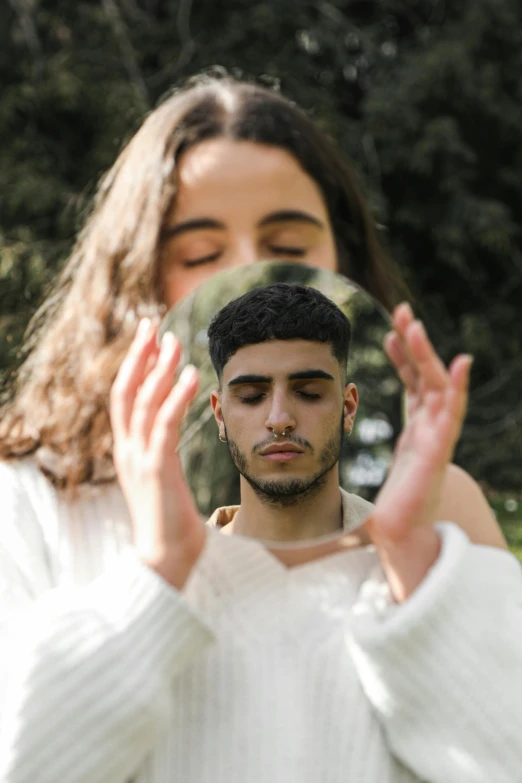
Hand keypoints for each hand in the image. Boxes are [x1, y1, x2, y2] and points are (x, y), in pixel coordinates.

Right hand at [110, 319, 204, 589]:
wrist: (165, 558)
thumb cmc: (171, 521)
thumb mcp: (162, 478)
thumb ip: (161, 452)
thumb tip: (168, 432)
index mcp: (128, 450)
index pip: (125, 398)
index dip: (134, 366)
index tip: (148, 339)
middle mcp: (127, 449)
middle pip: (126, 390)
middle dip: (138, 354)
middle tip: (152, 323)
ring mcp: (138, 458)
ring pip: (143, 401)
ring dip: (159, 368)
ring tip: (175, 340)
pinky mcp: (155, 469)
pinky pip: (165, 425)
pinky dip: (176, 397)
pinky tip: (191, 376)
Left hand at [366, 303, 472, 600]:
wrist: (398, 540)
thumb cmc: (388, 510)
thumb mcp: (383, 465)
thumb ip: (376, 453)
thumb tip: (348, 445)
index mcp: (417, 433)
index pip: (414, 386)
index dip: (405, 358)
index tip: (390, 333)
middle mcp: (430, 431)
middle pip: (427, 378)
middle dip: (416, 345)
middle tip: (403, 312)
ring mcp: (437, 440)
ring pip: (437, 387)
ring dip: (427, 355)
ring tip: (414, 325)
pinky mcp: (439, 453)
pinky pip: (450, 415)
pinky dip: (456, 388)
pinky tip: (460, 364)